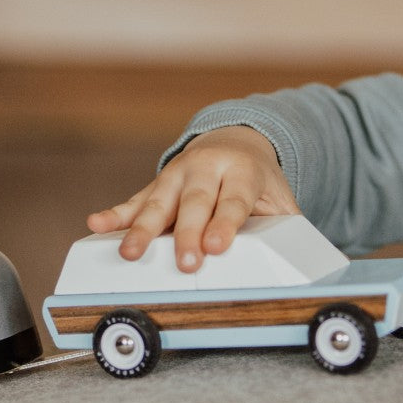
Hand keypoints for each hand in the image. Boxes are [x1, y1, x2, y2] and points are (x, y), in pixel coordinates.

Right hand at [87, 126, 298, 270]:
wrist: (236, 141)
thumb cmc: (258, 181)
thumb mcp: (280, 197)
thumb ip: (288, 226)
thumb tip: (305, 258)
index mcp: (243, 171)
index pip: (234, 200)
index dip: (224, 223)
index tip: (216, 246)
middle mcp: (208, 169)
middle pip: (195, 203)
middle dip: (188, 233)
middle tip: (185, 261)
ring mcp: (178, 175)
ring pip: (159, 202)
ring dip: (142, 228)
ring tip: (130, 252)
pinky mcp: (158, 184)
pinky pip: (134, 200)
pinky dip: (116, 213)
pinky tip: (96, 223)